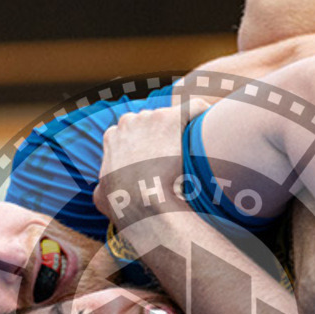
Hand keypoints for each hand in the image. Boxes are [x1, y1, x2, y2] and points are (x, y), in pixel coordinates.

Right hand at [93, 98, 210, 228]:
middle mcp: (130, 121)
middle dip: (165, 137)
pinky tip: (212, 132)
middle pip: (152, 122)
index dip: (148, 146)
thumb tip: (103, 190)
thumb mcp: (103, 199)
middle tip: (180, 158)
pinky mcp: (177, 116)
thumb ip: (102, 188)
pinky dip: (204, 117)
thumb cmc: (126, 205)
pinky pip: (196, 108)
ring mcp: (154, 116)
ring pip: (173, 117)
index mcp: (113, 137)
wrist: (145, 203)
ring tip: (198, 153)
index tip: (161, 160)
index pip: (132, 132)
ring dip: (184, 132)